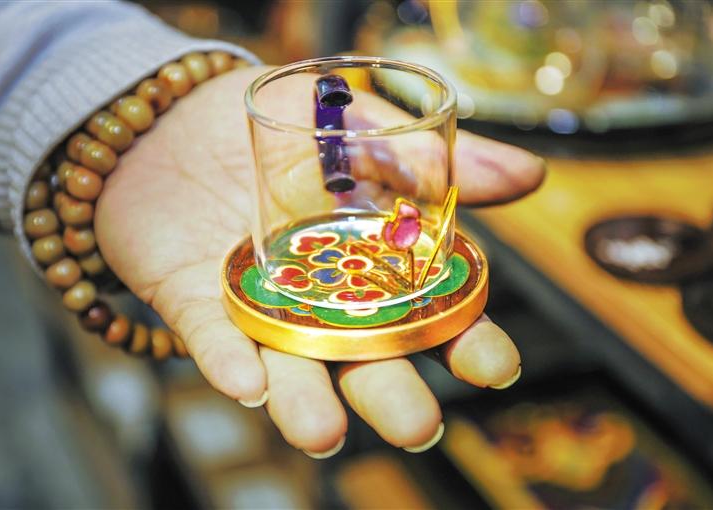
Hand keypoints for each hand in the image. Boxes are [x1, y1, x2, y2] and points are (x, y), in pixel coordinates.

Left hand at [95, 66, 544, 455]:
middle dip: (389, 394)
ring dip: (305, 401)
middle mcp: (323, 299)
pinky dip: (227, 358)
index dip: (464, 341)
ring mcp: (261, 303)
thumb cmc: (284, 130)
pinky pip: (210, 334)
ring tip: (325, 433)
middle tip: (419, 429)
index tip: (496, 367)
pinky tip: (246, 382)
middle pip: (363, 357)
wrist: (181, 115)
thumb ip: (433, 157)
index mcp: (373, 264)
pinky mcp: (195, 298)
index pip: (428, 315)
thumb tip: (531, 174)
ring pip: (288, 364)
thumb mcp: (363, 128)